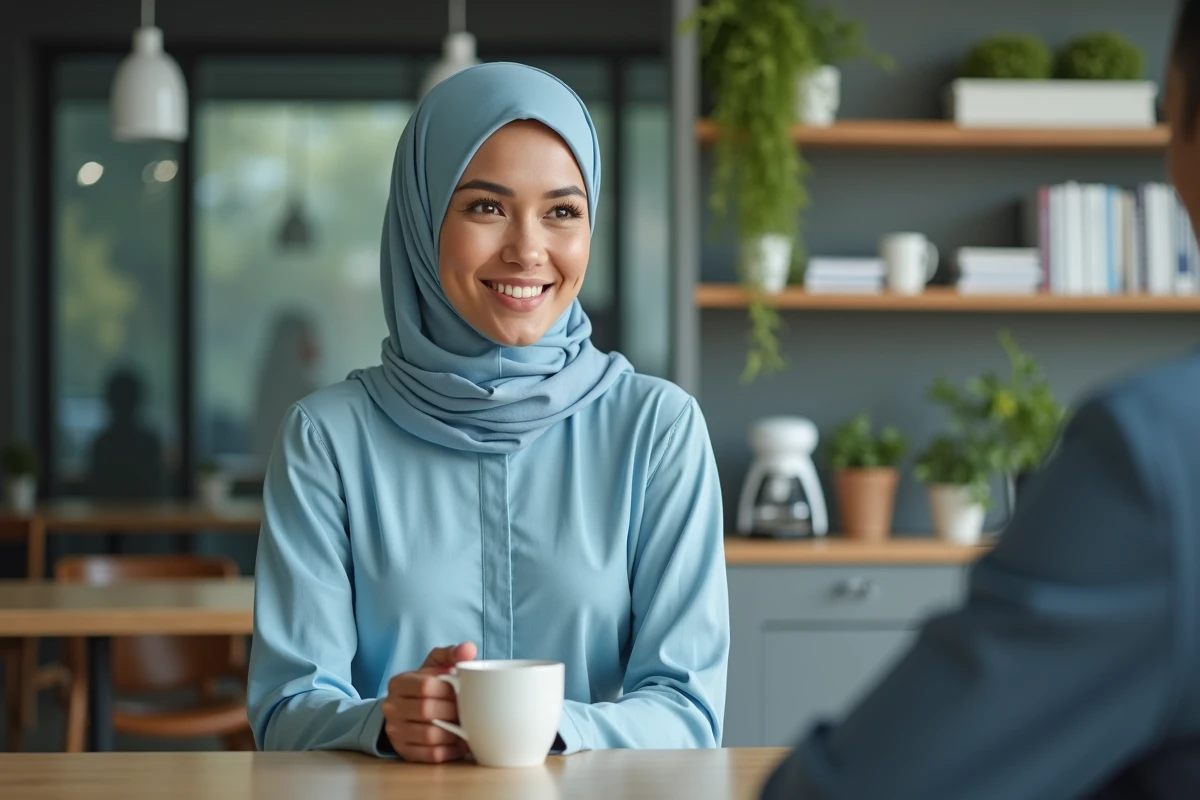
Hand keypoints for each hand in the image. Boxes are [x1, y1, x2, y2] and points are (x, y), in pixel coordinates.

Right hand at [382, 641, 476, 762]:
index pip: (425, 685)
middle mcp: (391, 707)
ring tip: (466, 728)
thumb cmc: (428, 685)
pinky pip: (430, 755)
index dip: (449, 690)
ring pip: (429, 735)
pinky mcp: (404, 751)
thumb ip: (451, 654)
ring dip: (453, 733)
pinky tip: (459, 744)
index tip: (462, 691)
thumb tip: (469, 649)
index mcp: (399, 682)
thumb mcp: (435, 665)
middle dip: (453, 712)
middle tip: (469, 711)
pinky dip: (450, 750)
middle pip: (426, 711)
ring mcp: (395, 731)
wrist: (407, 709)